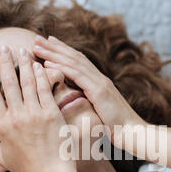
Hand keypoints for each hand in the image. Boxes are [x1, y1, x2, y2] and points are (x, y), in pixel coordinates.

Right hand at [0, 45, 74, 171]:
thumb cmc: (28, 169)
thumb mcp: (3, 159)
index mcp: (3, 125)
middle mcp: (17, 116)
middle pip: (8, 83)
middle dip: (5, 63)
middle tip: (3, 48)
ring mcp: (35, 114)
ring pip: (27, 83)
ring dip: (23, 64)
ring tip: (21, 50)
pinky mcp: (52, 114)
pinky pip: (45, 91)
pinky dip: (41, 76)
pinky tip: (38, 66)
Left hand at [32, 35, 146, 148]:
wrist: (133, 132)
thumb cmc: (118, 128)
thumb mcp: (101, 113)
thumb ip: (90, 105)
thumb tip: (75, 105)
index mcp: (100, 83)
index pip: (79, 62)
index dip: (64, 51)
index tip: (49, 44)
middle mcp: (100, 79)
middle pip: (74, 57)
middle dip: (55, 47)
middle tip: (37, 38)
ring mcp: (100, 83)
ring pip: (73, 62)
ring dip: (53, 53)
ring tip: (37, 45)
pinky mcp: (99, 91)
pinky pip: (76, 75)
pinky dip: (61, 67)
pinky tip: (47, 63)